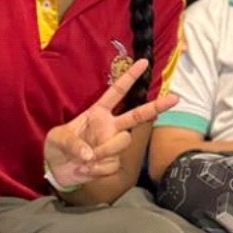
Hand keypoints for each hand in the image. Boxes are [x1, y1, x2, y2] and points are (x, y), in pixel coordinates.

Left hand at [43, 59, 178, 187]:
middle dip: (156, 106)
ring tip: (85, 159)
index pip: (116, 92)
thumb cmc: (58, 147)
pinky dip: (97, 169)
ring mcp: (113, 144)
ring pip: (122, 142)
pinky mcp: (113, 163)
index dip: (129, 77)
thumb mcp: (58, 139)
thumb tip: (89, 154)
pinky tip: (86, 169)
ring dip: (103, 152)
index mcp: (97, 113)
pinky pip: (112, 164)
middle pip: (137, 115)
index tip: (143, 62)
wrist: (58, 171)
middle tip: (175, 99)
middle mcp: (110, 127)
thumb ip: (73, 144)